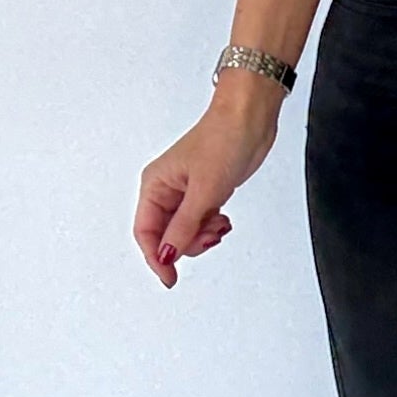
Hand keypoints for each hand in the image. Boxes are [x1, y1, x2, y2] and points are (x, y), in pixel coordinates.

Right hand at [134, 91, 279, 289]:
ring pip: (185, 232)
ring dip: (203, 236)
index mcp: (155, 185)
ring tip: (218, 224)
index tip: (170, 277)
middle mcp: (167, 190)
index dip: (156, 258)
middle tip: (208, 235)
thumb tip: (167, 254)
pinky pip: (201, 222)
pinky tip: (223, 219)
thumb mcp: (204, 190)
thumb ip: (185, 226)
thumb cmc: (223, 138)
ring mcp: (187, 192)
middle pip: (166, 236)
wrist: (250, 119)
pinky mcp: (206, 192)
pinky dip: (212, 227)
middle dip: (187, 243)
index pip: (146, 233)